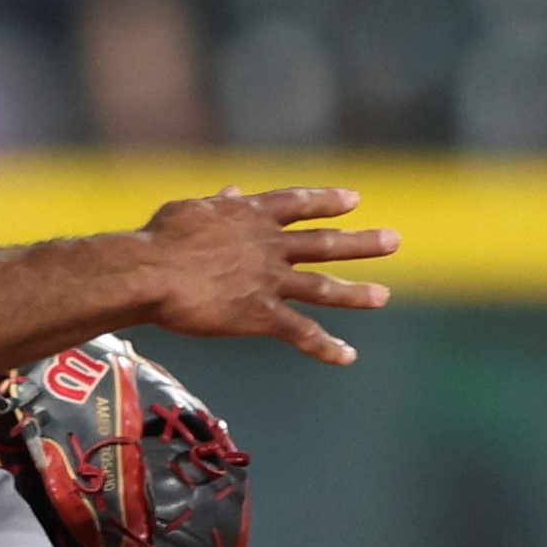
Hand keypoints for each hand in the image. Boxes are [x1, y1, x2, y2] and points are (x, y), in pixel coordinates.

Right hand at [138, 184, 400, 365]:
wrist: (151, 272)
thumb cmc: (158, 240)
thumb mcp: (190, 210)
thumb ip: (218, 203)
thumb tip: (233, 190)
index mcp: (251, 217)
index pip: (297, 204)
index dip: (327, 201)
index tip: (354, 200)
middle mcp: (269, 246)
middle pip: (325, 243)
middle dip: (362, 243)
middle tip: (394, 240)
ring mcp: (269, 280)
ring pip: (323, 287)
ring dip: (356, 293)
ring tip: (384, 296)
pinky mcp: (261, 314)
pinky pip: (301, 333)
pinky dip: (326, 346)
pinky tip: (348, 356)